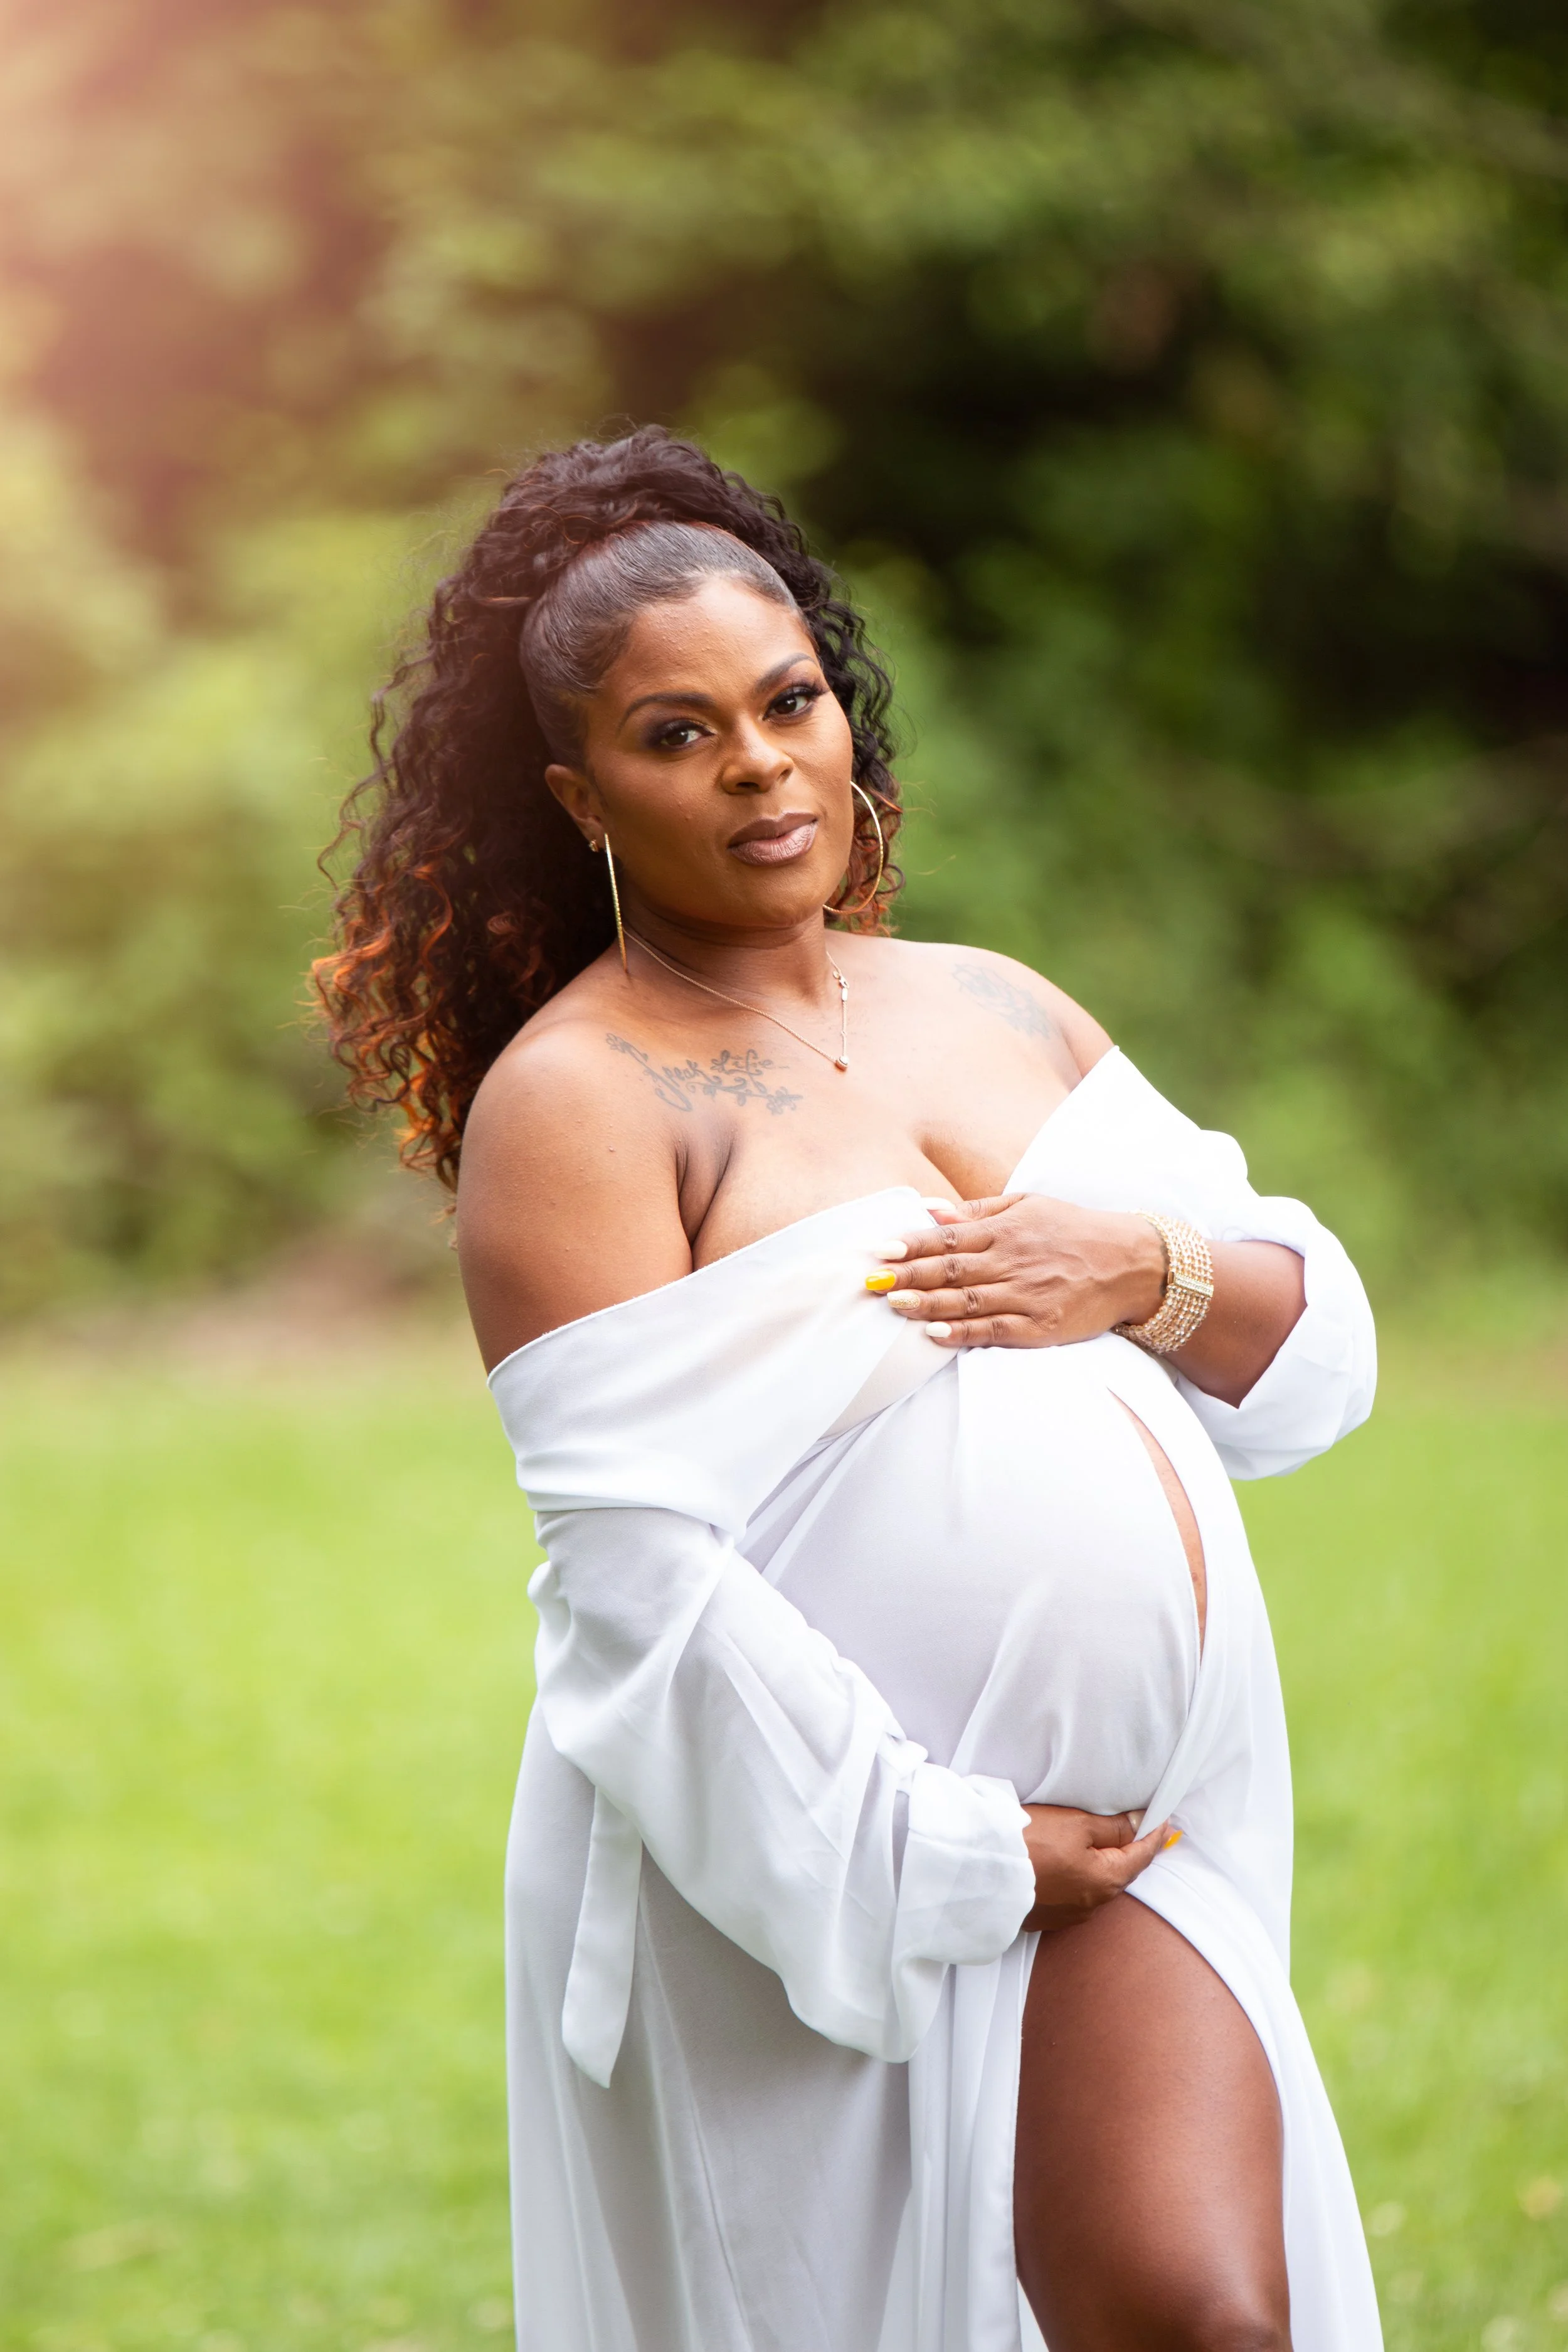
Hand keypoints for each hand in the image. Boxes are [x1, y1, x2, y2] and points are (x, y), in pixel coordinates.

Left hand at [869, 1193, 1166, 1348]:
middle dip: (908, 1275)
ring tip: (893, 1305)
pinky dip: (963, 1332)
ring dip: (926, 1303)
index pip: (948, 1237)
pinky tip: (935, 1334)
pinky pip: (994, 1330)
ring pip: (966, 1300)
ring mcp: (1027, 1295)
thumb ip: (978, 1212)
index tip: (880, 1250)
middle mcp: (1012, 1261)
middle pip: (950, 1269)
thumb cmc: (1075, 1231)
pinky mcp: (1040, 1326)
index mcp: (1007, 1230)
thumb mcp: (1029, 1207)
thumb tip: (930, 1209)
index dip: (912, 1244)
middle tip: (871, 1281)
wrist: (1133, 1263)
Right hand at [1021, 1805, 1174, 1931]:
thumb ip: (1113, 1828)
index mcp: (1107, 1881)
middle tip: (1137, 1827)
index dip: (1154, 1834)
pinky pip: (1073, 1895)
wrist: (981, 1870)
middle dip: (1128, 1850)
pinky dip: (1078, 1878)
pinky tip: (1066, 1864)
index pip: (1141, 1855)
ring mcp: (1069, 1915)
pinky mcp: (1047, 1918)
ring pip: (1096, 1885)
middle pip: (1119, 1872)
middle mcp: (1093, 1905)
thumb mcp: (1076, 1824)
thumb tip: (1140, 1825)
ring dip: (1100, 1865)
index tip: (1163, 1820)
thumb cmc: (1030, 1841)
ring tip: (1097, 1843)